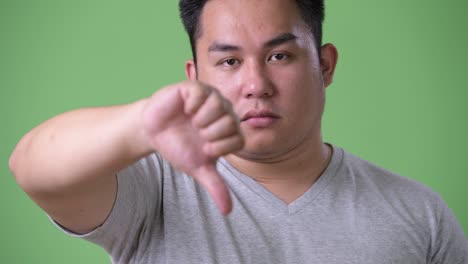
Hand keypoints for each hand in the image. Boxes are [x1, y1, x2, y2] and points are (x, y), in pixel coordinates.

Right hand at [141, 81, 243, 214]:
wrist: (152, 132)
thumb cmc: (177, 147)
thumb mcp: (197, 168)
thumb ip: (215, 186)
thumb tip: (228, 212)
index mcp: (229, 130)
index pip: (238, 140)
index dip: (218, 148)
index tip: (204, 147)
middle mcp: (224, 112)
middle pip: (230, 124)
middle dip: (208, 134)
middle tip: (196, 132)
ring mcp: (211, 97)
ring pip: (219, 107)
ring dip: (199, 120)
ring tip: (190, 121)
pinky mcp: (196, 87)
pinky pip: (202, 94)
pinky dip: (191, 106)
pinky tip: (185, 109)